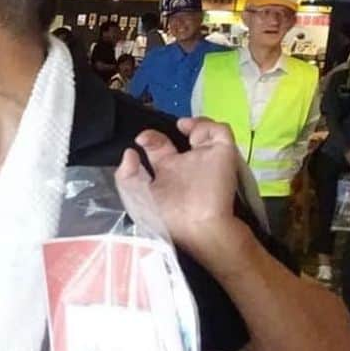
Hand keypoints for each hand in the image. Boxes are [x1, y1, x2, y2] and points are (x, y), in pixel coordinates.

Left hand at [116, 117, 239, 255]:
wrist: (199, 227)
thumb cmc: (165, 216)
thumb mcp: (136, 198)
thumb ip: (126, 176)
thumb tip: (130, 152)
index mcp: (165, 178)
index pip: (157, 153)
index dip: (148, 141)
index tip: (139, 141)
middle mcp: (185, 167)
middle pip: (178, 142)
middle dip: (167, 131)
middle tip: (155, 134)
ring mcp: (205, 160)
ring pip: (203, 132)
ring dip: (192, 123)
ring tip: (182, 125)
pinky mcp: (223, 155)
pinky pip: (220, 131)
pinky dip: (207, 124)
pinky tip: (190, 129)